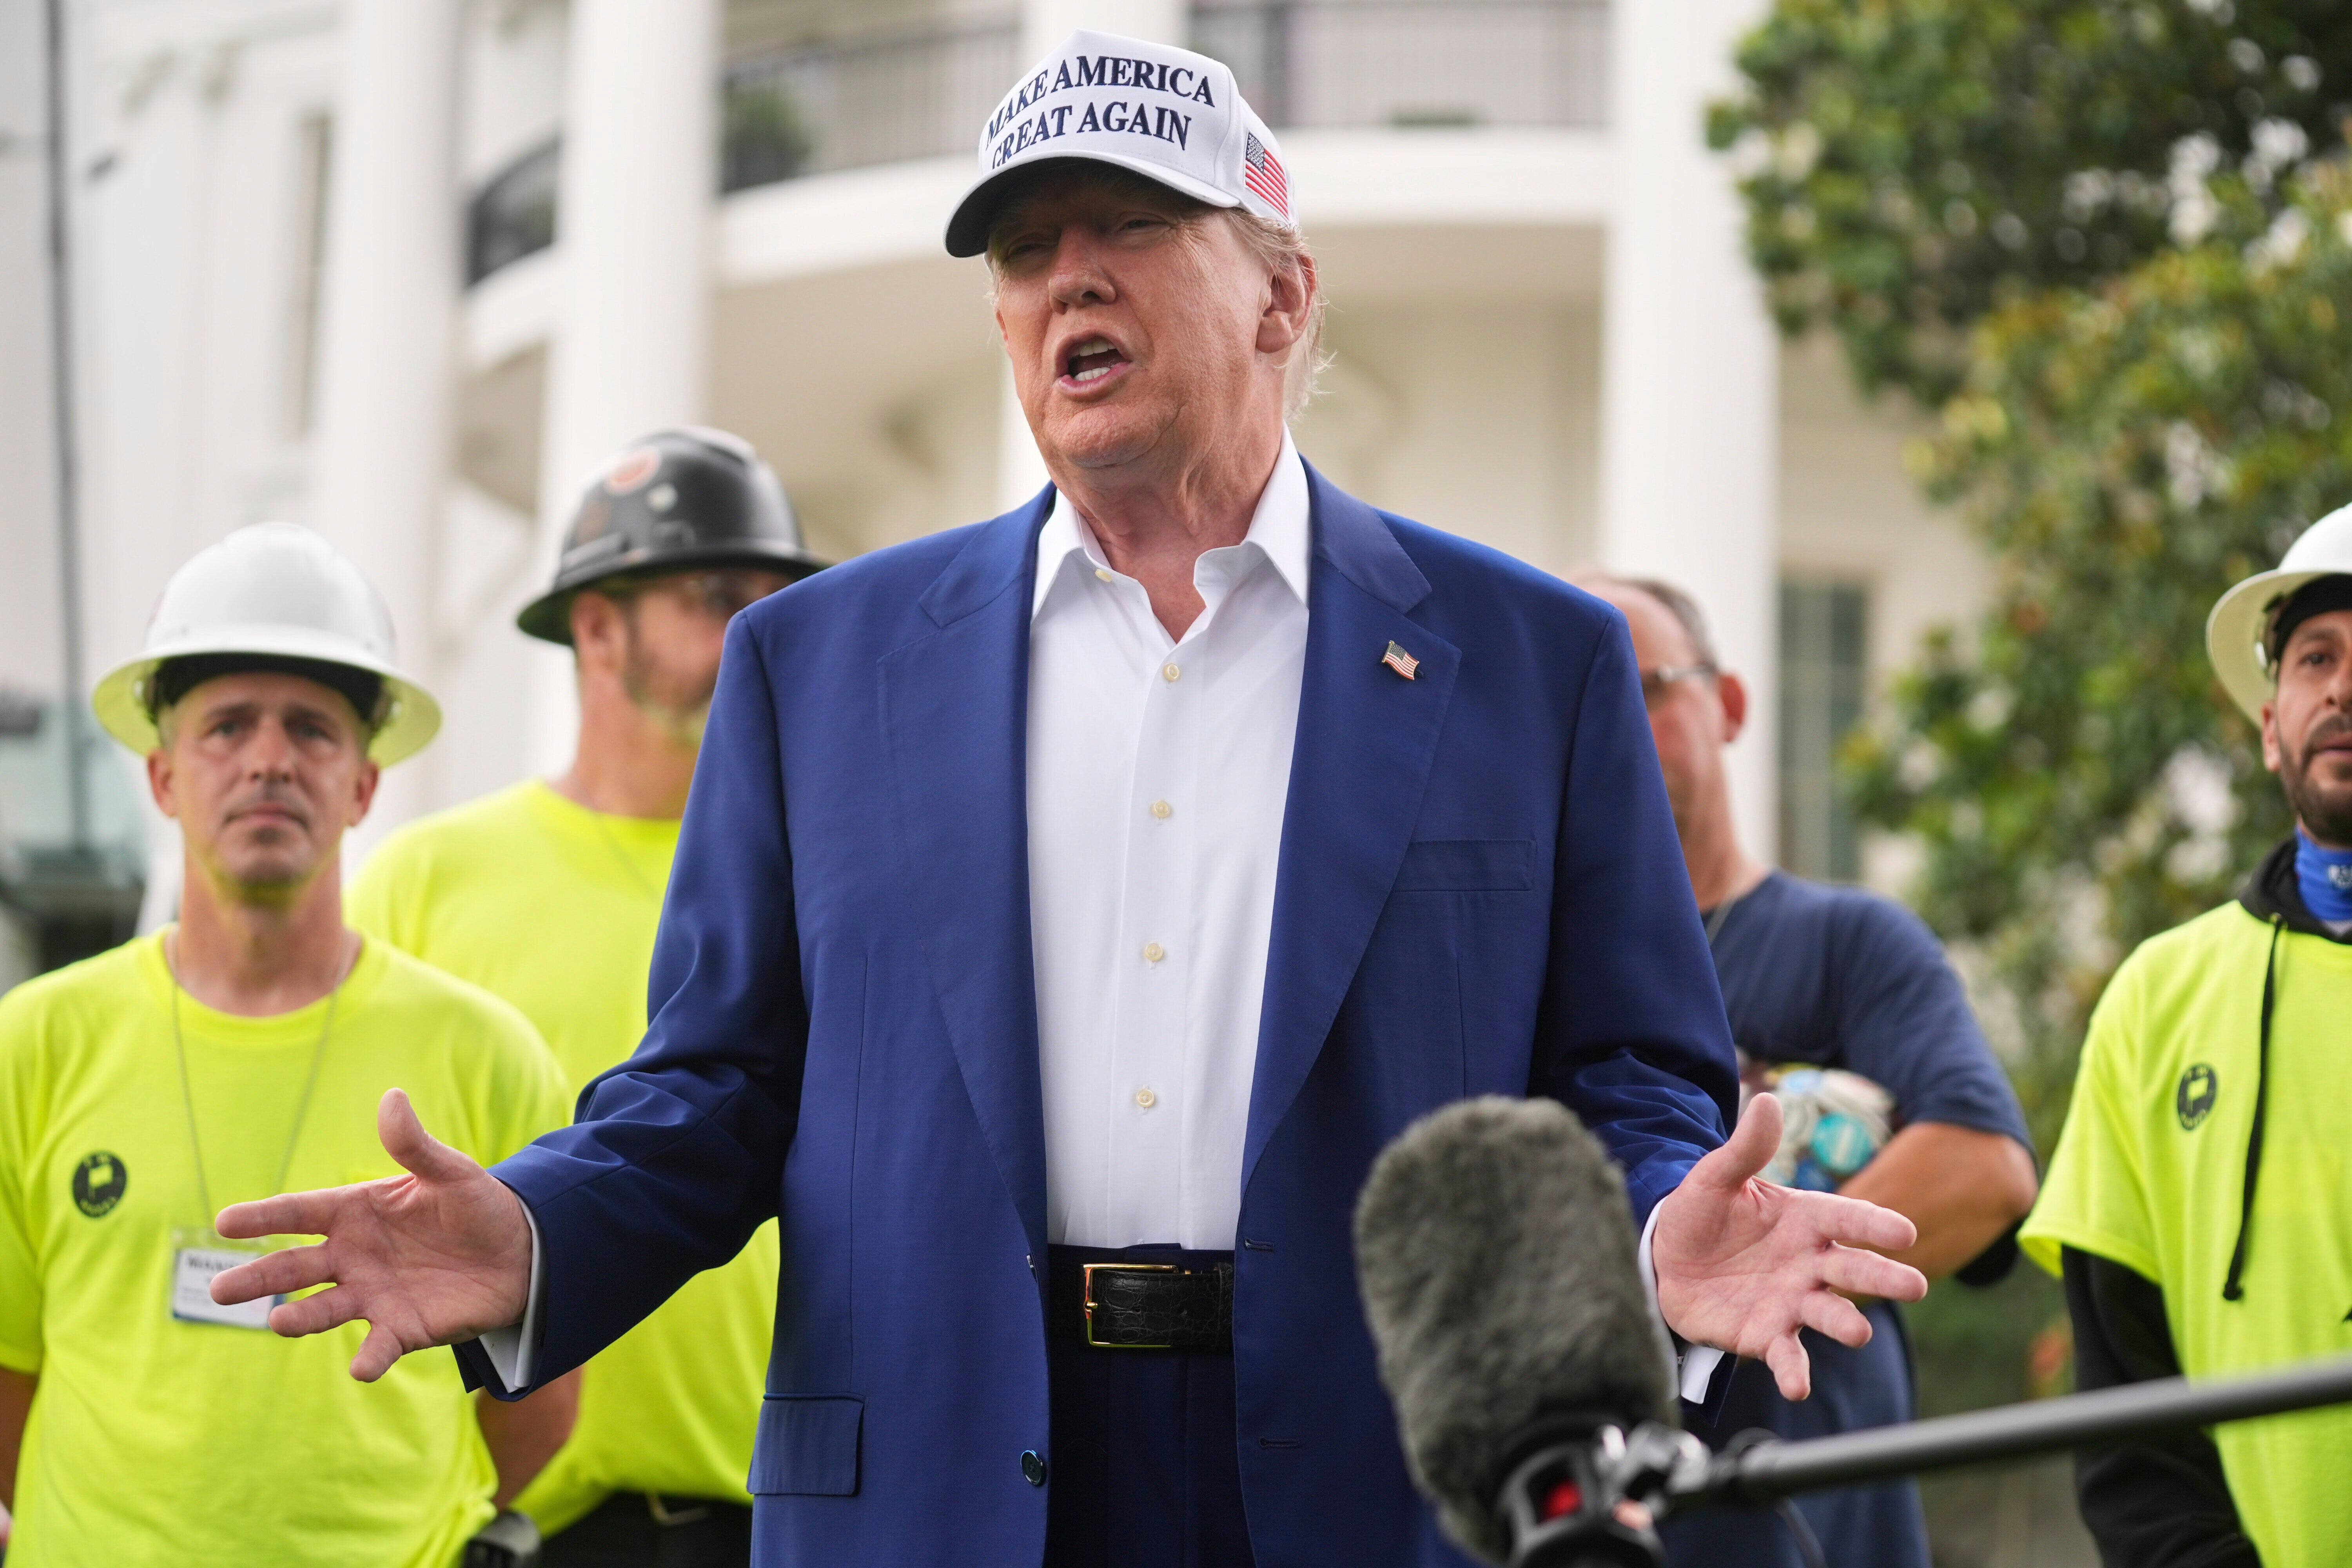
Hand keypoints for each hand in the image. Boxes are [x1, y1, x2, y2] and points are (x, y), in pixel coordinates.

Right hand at [209, 1088, 532, 1381]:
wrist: (519, 1252)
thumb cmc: (476, 1206)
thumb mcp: (450, 1172)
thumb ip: (415, 1145)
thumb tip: (392, 1097)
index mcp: (355, 1212)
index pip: (299, 1213)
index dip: (262, 1217)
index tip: (225, 1222)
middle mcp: (352, 1256)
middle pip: (295, 1267)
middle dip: (258, 1279)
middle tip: (221, 1290)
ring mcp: (372, 1294)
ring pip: (324, 1309)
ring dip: (301, 1318)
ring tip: (278, 1323)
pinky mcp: (402, 1327)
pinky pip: (379, 1346)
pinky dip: (369, 1359)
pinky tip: (361, 1369)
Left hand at [1652, 1092, 1927, 1399]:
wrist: (1664, 1258)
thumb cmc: (1699, 1214)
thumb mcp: (1715, 1177)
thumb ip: (1745, 1148)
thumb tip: (1765, 1099)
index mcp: (1804, 1219)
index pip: (1848, 1218)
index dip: (1876, 1224)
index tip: (1905, 1232)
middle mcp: (1808, 1262)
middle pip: (1853, 1268)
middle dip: (1883, 1277)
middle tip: (1914, 1286)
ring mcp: (1791, 1301)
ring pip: (1828, 1312)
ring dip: (1845, 1323)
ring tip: (1857, 1332)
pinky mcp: (1766, 1334)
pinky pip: (1787, 1354)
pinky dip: (1794, 1371)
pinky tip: (1797, 1386)